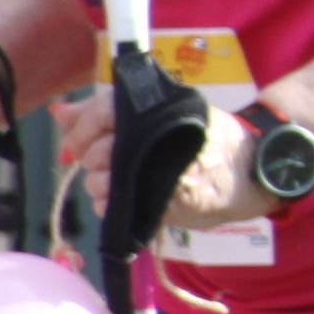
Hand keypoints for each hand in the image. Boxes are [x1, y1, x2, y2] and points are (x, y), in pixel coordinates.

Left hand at [51, 85, 261, 239]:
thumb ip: (107, 112)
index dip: (81, 128)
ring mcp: (164, 169)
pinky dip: (112, 206)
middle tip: (106, 164)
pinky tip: (130, 198)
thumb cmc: (207, 140)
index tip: (76, 143)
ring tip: (123, 182)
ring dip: (101, 186)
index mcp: (160, 107)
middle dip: (91, 160)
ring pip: (100, 182)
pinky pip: (114, 207)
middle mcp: (161, 135)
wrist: (255, 169)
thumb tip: (59, 112)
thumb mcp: (166, 113)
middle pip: (97, 150)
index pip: (102, 110)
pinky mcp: (168, 201)